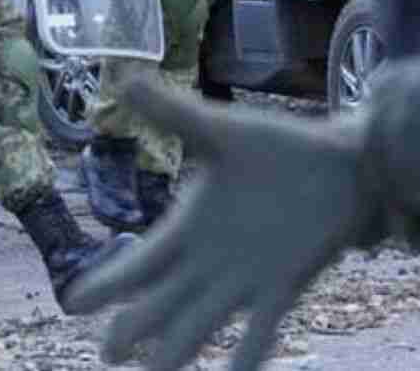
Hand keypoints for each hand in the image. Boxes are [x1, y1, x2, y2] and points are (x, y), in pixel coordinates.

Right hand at [63, 80, 380, 370]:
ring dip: (177, 350)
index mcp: (189, 227)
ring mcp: (245, 279)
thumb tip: (124, 78)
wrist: (345, 163)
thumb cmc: (280, 147)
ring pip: (200, 323)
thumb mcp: (219, 130)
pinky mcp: (284, 285)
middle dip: (134, 328)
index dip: (108, 284)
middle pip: (162, 303)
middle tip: (106, 355)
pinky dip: (247, 356)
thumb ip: (172, 113)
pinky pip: (260, 329)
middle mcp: (210, 261)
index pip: (139, 263)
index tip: (74, 303)